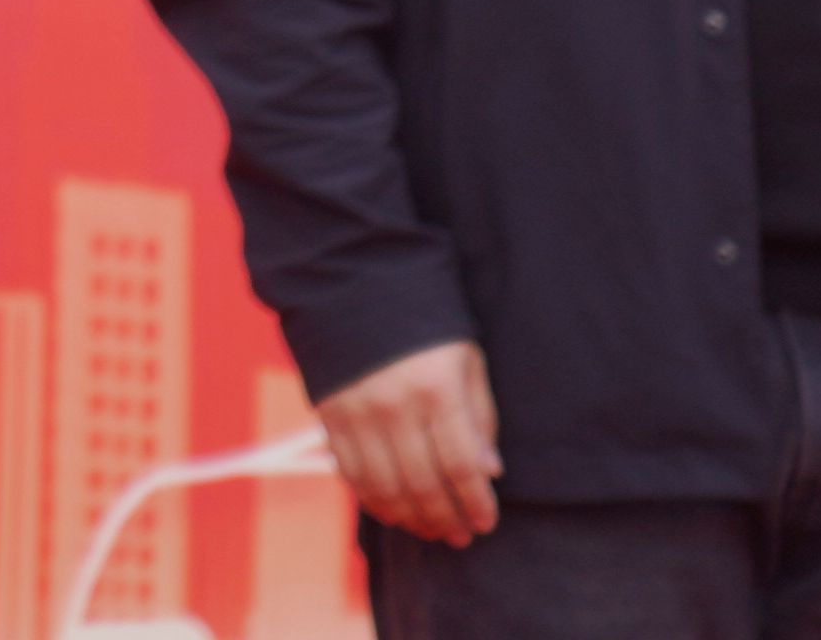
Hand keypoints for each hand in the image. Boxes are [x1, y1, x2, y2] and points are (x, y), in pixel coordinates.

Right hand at [320, 339, 500, 546]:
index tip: (486, 522)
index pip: (462, 465)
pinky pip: (351, 475)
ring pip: (385, 489)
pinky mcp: (330, 416)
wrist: (359, 285)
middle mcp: (395, 406)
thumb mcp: (466, 361)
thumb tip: (489, 473)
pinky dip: (373, 501)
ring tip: (430, 530)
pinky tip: (393, 511)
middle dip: (446, 519)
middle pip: (424, 485)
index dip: (476, 502)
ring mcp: (358, 413)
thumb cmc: (427, 325)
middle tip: (460, 535)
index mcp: (437, 390)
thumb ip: (480, 417)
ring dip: (411, 519)